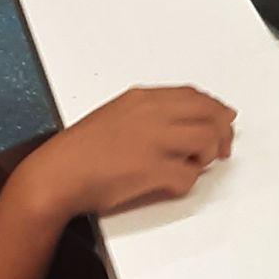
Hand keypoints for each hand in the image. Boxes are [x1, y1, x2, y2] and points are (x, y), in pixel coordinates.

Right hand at [19, 83, 235, 224]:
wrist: (56, 175)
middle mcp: (153, 114)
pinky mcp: (154, 169)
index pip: (195, 96)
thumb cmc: (81, 152)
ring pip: (207, 140)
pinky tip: (172, 182)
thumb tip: (183, 119)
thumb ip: (150, 113)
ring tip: (194, 165)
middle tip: (222, 149)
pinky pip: (189, 175)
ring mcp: (155, 140)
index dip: (214, 109)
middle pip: (209, 114)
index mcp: (142, 99)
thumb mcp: (116, 116)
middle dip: (222, 132)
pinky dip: (187, 181)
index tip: (222, 120)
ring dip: (207, 155)